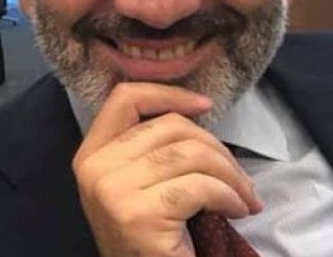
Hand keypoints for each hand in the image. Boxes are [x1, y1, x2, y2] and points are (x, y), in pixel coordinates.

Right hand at [71, 83, 261, 256]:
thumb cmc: (146, 238)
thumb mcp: (133, 185)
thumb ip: (145, 150)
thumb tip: (194, 112)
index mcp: (89, 155)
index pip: (123, 99)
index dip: (168, 93)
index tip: (205, 105)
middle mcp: (94, 169)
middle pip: (169, 125)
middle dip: (217, 147)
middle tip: (239, 178)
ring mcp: (113, 192)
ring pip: (190, 153)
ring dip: (231, 175)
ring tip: (243, 197)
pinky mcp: (139, 215)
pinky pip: (200, 187)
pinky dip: (230, 196)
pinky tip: (236, 211)